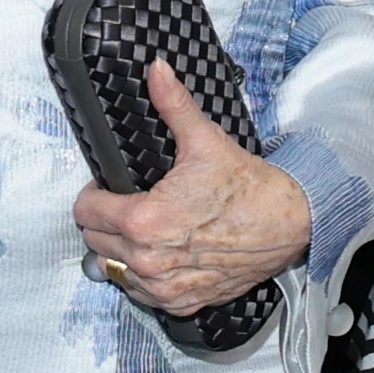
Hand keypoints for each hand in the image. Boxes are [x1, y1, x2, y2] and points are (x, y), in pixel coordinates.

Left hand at [71, 62, 310, 315]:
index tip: (109, 188)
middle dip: (106, 222)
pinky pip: (141, 294)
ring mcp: (163, 286)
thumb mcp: (205, 141)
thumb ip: (172, 104)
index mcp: (144, 221)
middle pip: (95, 242)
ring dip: (121, 251)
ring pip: (114, 269)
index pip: (85, 213)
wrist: (288, 223)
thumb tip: (156, 70)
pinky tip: (161, 255)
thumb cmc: (247, 187)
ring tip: (145, 230)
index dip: (94, 195)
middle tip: (130, 205)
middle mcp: (148, 260)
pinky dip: (143, 277)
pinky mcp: (180, 302)